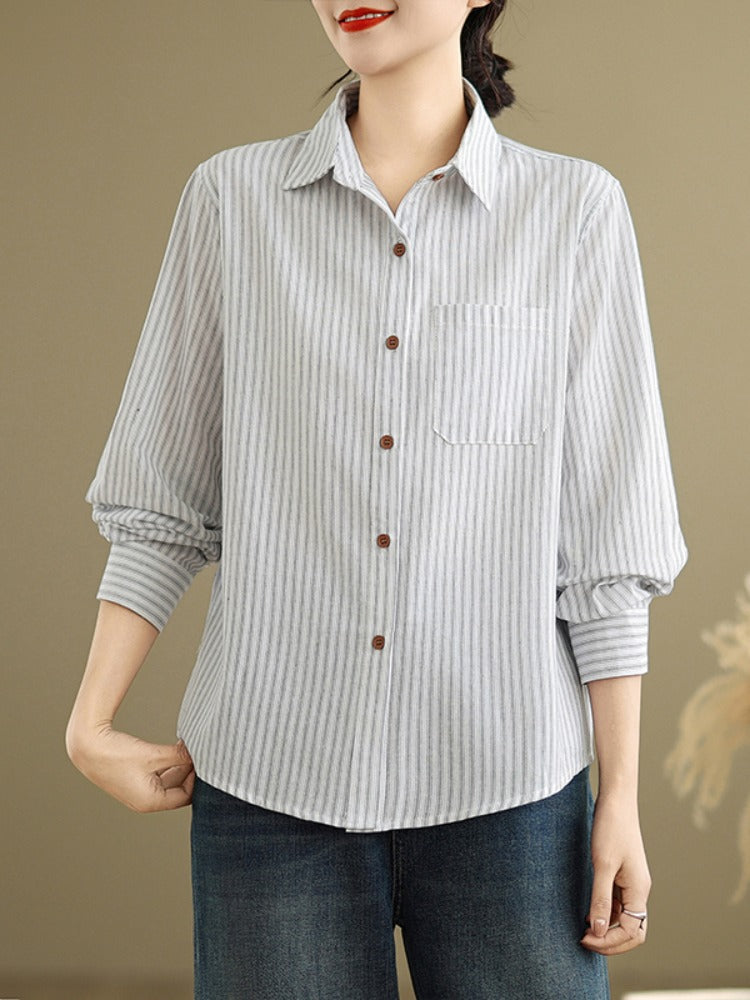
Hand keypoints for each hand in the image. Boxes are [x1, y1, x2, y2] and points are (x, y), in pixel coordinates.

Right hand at [66, 723, 194, 812]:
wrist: (88, 747)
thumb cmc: (118, 753)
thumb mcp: (154, 755)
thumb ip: (179, 756)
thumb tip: (198, 754)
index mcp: (150, 802)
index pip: (185, 795)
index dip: (195, 777)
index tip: (200, 758)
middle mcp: (144, 801)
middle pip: (177, 789)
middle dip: (188, 770)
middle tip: (194, 751)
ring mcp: (138, 792)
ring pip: (168, 781)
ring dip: (177, 765)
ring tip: (183, 746)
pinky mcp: (133, 781)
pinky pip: (157, 775)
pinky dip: (166, 763)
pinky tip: (173, 747)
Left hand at [580, 793, 650, 954]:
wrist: (616, 800)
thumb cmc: (610, 829)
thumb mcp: (602, 865)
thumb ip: (601, 899)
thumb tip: (599, 932)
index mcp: (639, 890)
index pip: (632, 932)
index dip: (609, 942)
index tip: (584, 938)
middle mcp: (640, 890)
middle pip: (634, 931)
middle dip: (611, 941)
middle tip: (585, 940)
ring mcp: (632, 883)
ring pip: (625, 918)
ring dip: (607, 928)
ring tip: (583, 930)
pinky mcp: (623, 875)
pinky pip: (618, 903)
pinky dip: (606, 912)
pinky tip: (588, 912)